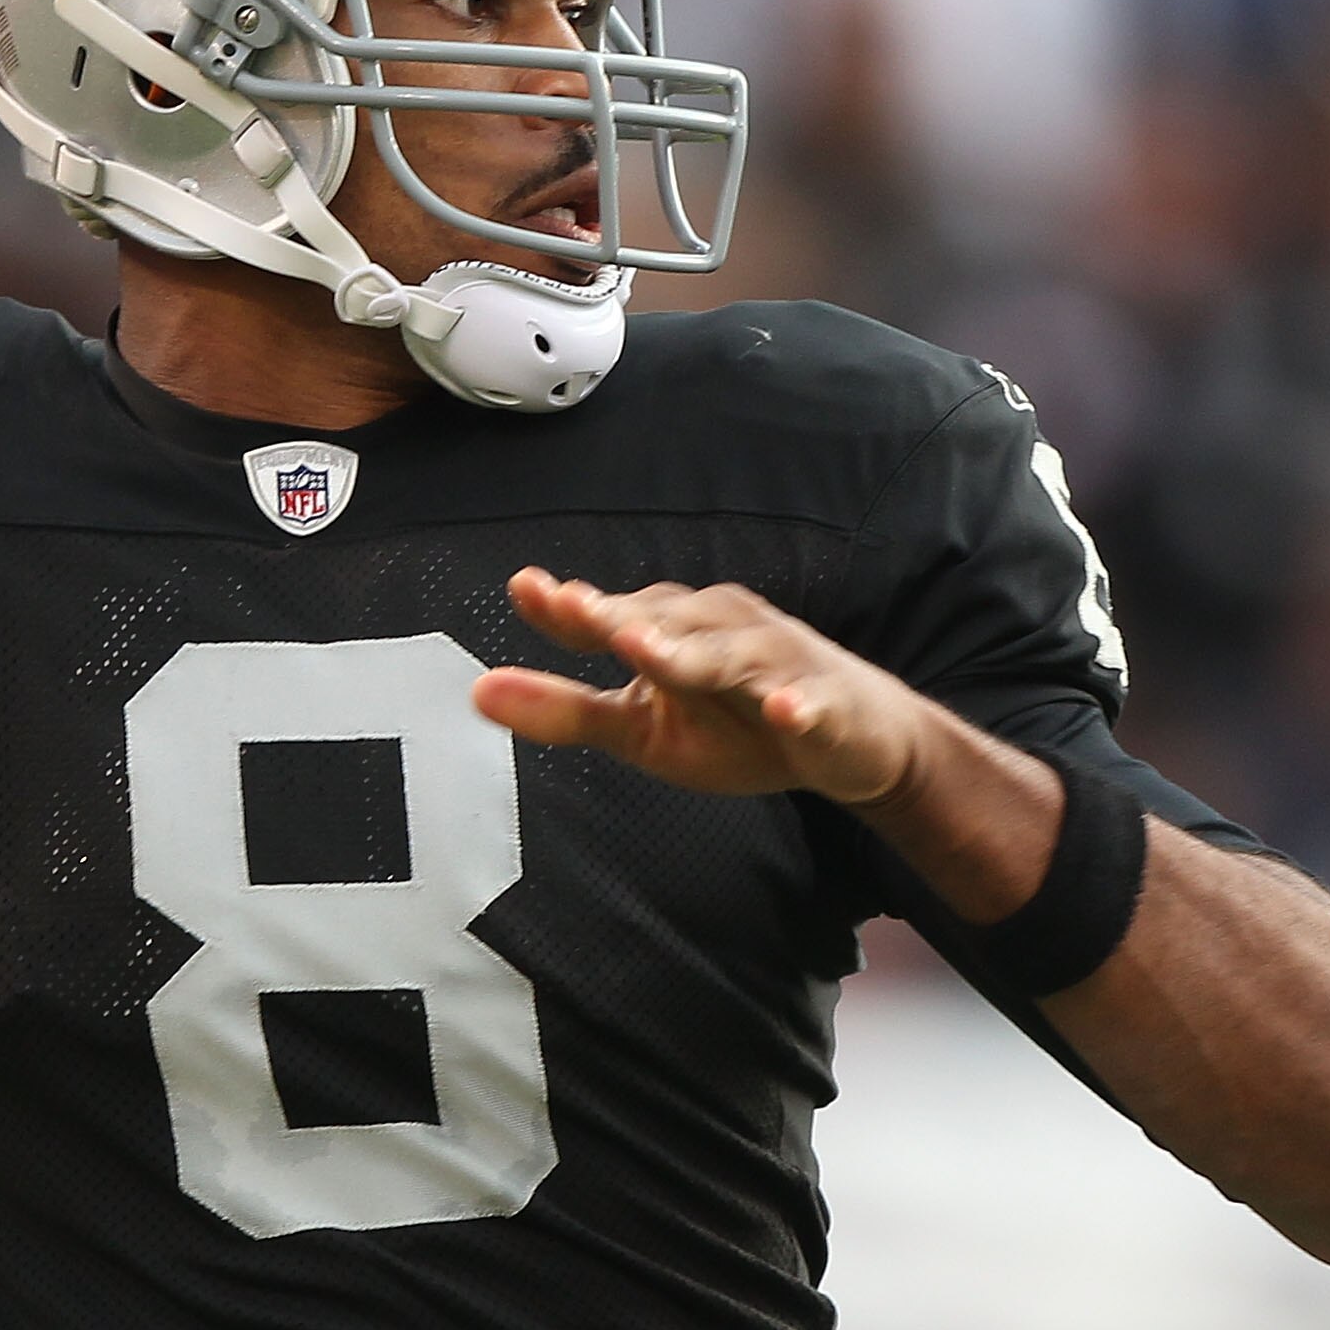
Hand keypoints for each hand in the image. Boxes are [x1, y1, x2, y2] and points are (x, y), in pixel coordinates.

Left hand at [472, 567, 939, 808]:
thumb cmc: (735, 723)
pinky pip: (809, 702)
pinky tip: (785, 711)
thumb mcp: (641, 729)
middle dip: (624, 617)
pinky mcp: (825, 702)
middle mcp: (720, 628)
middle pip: (667, 623)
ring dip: (692, 653)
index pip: (612, 615)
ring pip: (729, 655)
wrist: (853, 741)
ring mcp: (776, 661)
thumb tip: (476, 690)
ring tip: (648, 655)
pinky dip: (797, 705)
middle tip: (581, 613)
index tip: (529, 589)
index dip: (572, 607)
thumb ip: (565, 708)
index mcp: (670, 628)